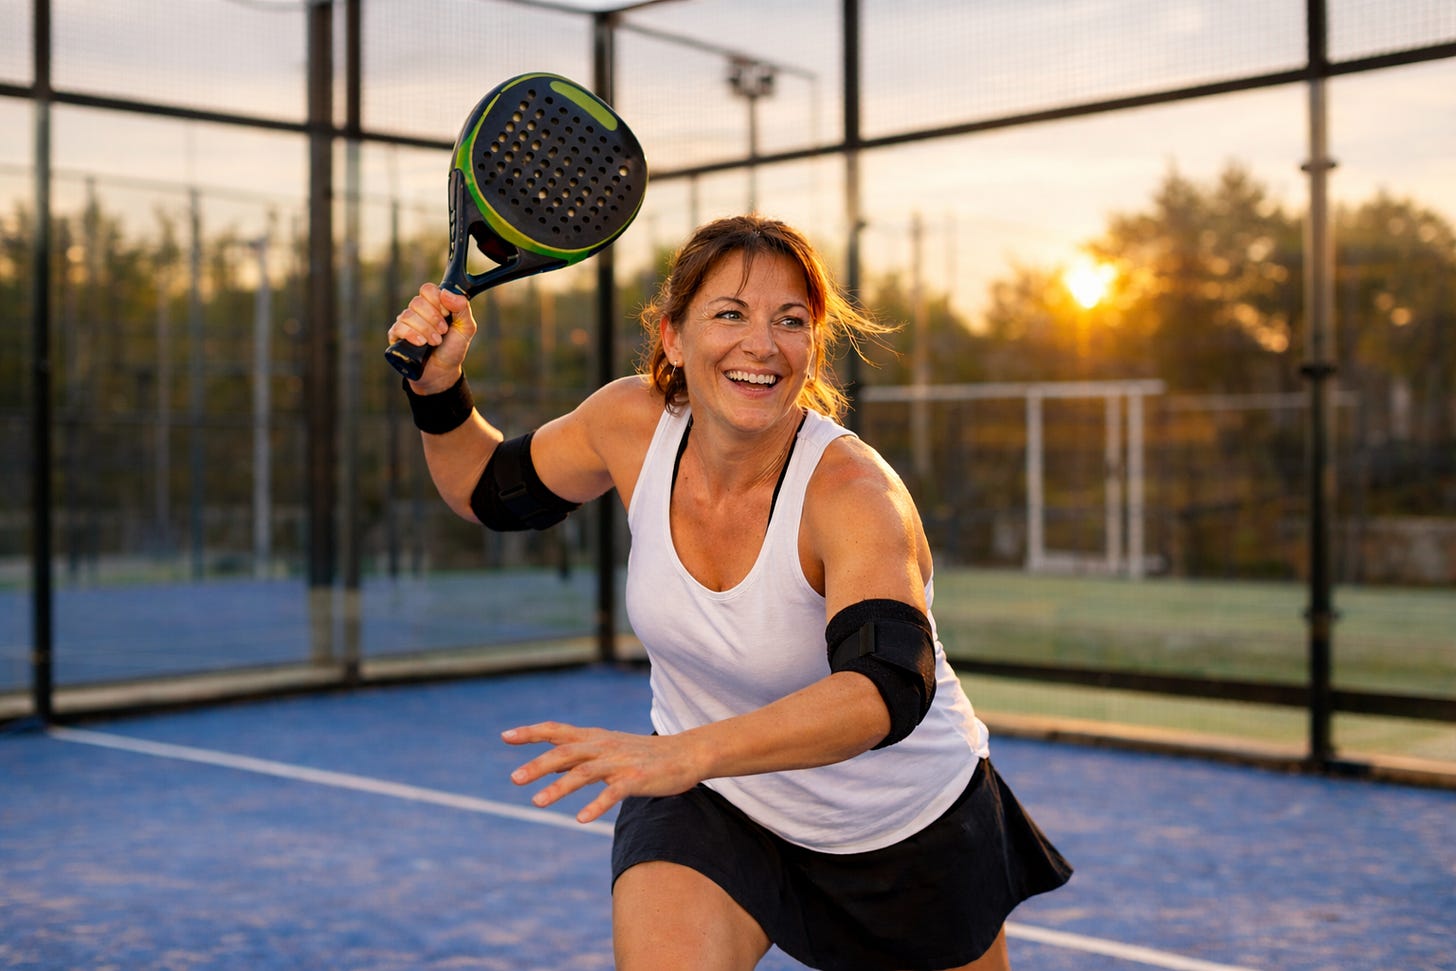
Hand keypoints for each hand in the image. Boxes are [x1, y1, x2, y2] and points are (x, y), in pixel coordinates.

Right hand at [387, 283, 475, 391]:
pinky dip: (412, 335)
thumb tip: (446, 293)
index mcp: (433, 304)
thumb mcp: (466, 328)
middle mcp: (418, 311)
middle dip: (434, 319)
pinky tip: (422, 343)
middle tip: (442, 332)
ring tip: (435, 342)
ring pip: (408, 315)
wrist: (442, 372)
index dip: (438, 301)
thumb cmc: (452, 349)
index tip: (447, 315)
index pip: (428, 289)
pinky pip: (398, 328)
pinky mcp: (396, 335)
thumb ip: (463, 308)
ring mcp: (405, 322)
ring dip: (426, 329)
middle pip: (417, 302)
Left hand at [502, 722, 704, 823]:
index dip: (531, 733)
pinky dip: (596, 805)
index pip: (557, 730)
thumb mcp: (607, 748)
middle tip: (514, 779)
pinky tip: (581, 819)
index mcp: (594, 738)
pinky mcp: (637, 778)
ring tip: (537, 803)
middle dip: (538, 765)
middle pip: (564, 752)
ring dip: (559, 787)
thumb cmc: (643, 753)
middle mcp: (603, 747)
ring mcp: (619, 762)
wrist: (686, 753)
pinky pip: (613, 792)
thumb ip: (579, 755)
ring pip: (583, 772)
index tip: (505, 737)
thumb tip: (548, 763)